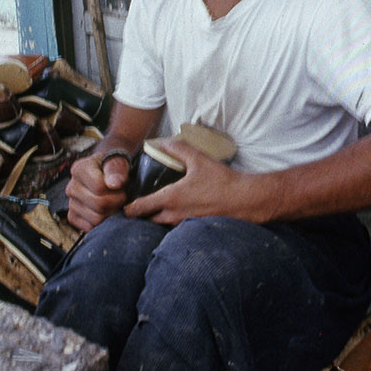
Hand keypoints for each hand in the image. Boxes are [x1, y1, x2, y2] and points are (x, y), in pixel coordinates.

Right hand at [65, 151, 131, 230]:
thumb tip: (115, 183)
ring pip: (95, 219)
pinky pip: (89, 228)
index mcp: (79, 169)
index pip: (99, 187)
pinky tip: (107, 212)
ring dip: (111, 214)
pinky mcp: (73, 217)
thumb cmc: (115, 167)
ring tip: (115, 204)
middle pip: (98, 205)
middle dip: (116, 203)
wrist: (109, 174)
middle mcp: (71, 187)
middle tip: (123, 198)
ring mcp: (71, 203)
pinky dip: (102, 223)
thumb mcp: (119, 160)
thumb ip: (117, 168)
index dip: (117, 190)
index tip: (123, 187)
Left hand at [124, 142, 256, 225]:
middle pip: (148, 220)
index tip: (125, 206)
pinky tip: (179, 214)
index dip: (129, 208)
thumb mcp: (199, 160)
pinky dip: (172, 222)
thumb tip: (164, 142)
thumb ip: (179, 149)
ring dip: (157, 219)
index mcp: (170, 199)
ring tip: (157, 210)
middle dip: (142, 215)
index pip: (140, 208)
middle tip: (139, 207)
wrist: (245, 200)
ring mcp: (184, 224)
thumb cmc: (222, 181)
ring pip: (163, 225)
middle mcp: (174, 215)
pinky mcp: (195, 229)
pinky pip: (176, 228)